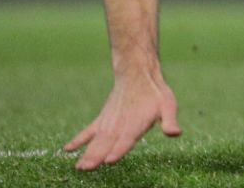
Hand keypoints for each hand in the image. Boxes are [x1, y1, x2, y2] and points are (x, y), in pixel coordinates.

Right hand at [65, 71, 179, 170]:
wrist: (137, 74)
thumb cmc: (155, 93)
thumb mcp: (168, 105)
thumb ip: (170, 121)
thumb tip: (176, 133)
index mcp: (135, 124)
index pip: (126, 140)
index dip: (119, 150)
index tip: (110, 161)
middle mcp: (119, 126)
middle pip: (107, 144)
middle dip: (97, 157)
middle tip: (87, 168)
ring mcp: (108, 123)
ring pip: (96, 141)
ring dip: (87, 153)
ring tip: (80, 167)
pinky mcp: (101, 120)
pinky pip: (88, 132)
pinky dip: (78, 140)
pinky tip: (67, 149)